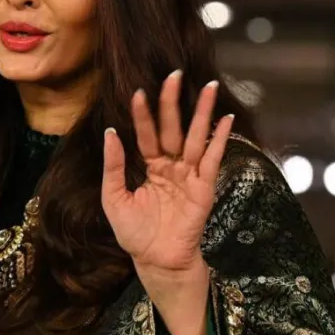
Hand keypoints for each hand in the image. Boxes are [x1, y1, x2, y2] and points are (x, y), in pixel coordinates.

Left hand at [101, 70, 231, 272]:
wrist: (155, 261)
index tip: (138, 91)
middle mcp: (171, 166)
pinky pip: (212, 160)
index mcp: (149, 167)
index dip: (143, 115)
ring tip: (208, 86)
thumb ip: (113, 166)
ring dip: (202, 112)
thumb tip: (110, 132)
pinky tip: (225, 120)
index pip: (146, 134)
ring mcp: (189, 175)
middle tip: (173, 74)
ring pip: (195, 137)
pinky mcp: (204, 188)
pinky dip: (219, 140)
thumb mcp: (113, 197)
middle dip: (173, 102)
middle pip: (173, 128)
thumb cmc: (134, 232)